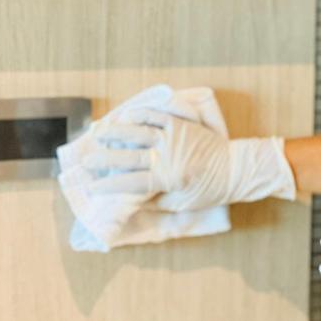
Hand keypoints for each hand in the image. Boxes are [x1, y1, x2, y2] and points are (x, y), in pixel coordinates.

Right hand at [85, 107, 295, 210]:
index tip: (92, 187)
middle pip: (127, 156)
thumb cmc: (209, 191)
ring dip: (116, 133)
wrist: (235, 170)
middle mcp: (166, 156)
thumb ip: (156, 200)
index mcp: (166, 179)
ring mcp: (172, 137)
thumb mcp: (182, 204)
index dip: (108, 185)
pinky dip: (139, 115)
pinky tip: (126, 117)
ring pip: (137, 132)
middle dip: (103, 158)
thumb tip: (133, 199)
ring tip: (99, 134)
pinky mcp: (180, 124)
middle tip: (85, 160)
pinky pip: (155, 116)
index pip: (130, 183)